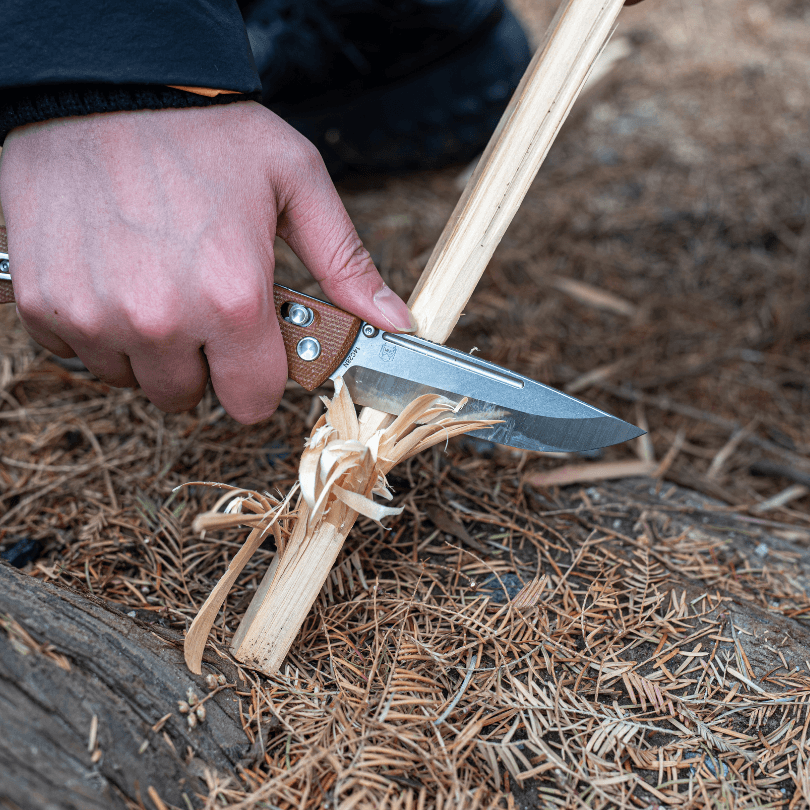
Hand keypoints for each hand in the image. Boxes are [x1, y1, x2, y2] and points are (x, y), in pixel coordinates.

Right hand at [0, 102, 414, 422]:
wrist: (105, 83)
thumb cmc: (204, 129)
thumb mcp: (296, 183)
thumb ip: (346, 263)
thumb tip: (395, 321)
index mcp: (232, 298)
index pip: (253, 402)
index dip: (259, 380)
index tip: (256, 352)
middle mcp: (160, 319)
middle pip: (190, 396)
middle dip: (205, 362)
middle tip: (205, 305)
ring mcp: (93, 315)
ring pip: (133, 378)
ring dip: (150, 347)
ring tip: (158, 281)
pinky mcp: (44, 302)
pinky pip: (78, 352)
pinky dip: (97, 327)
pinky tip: (113, 275)